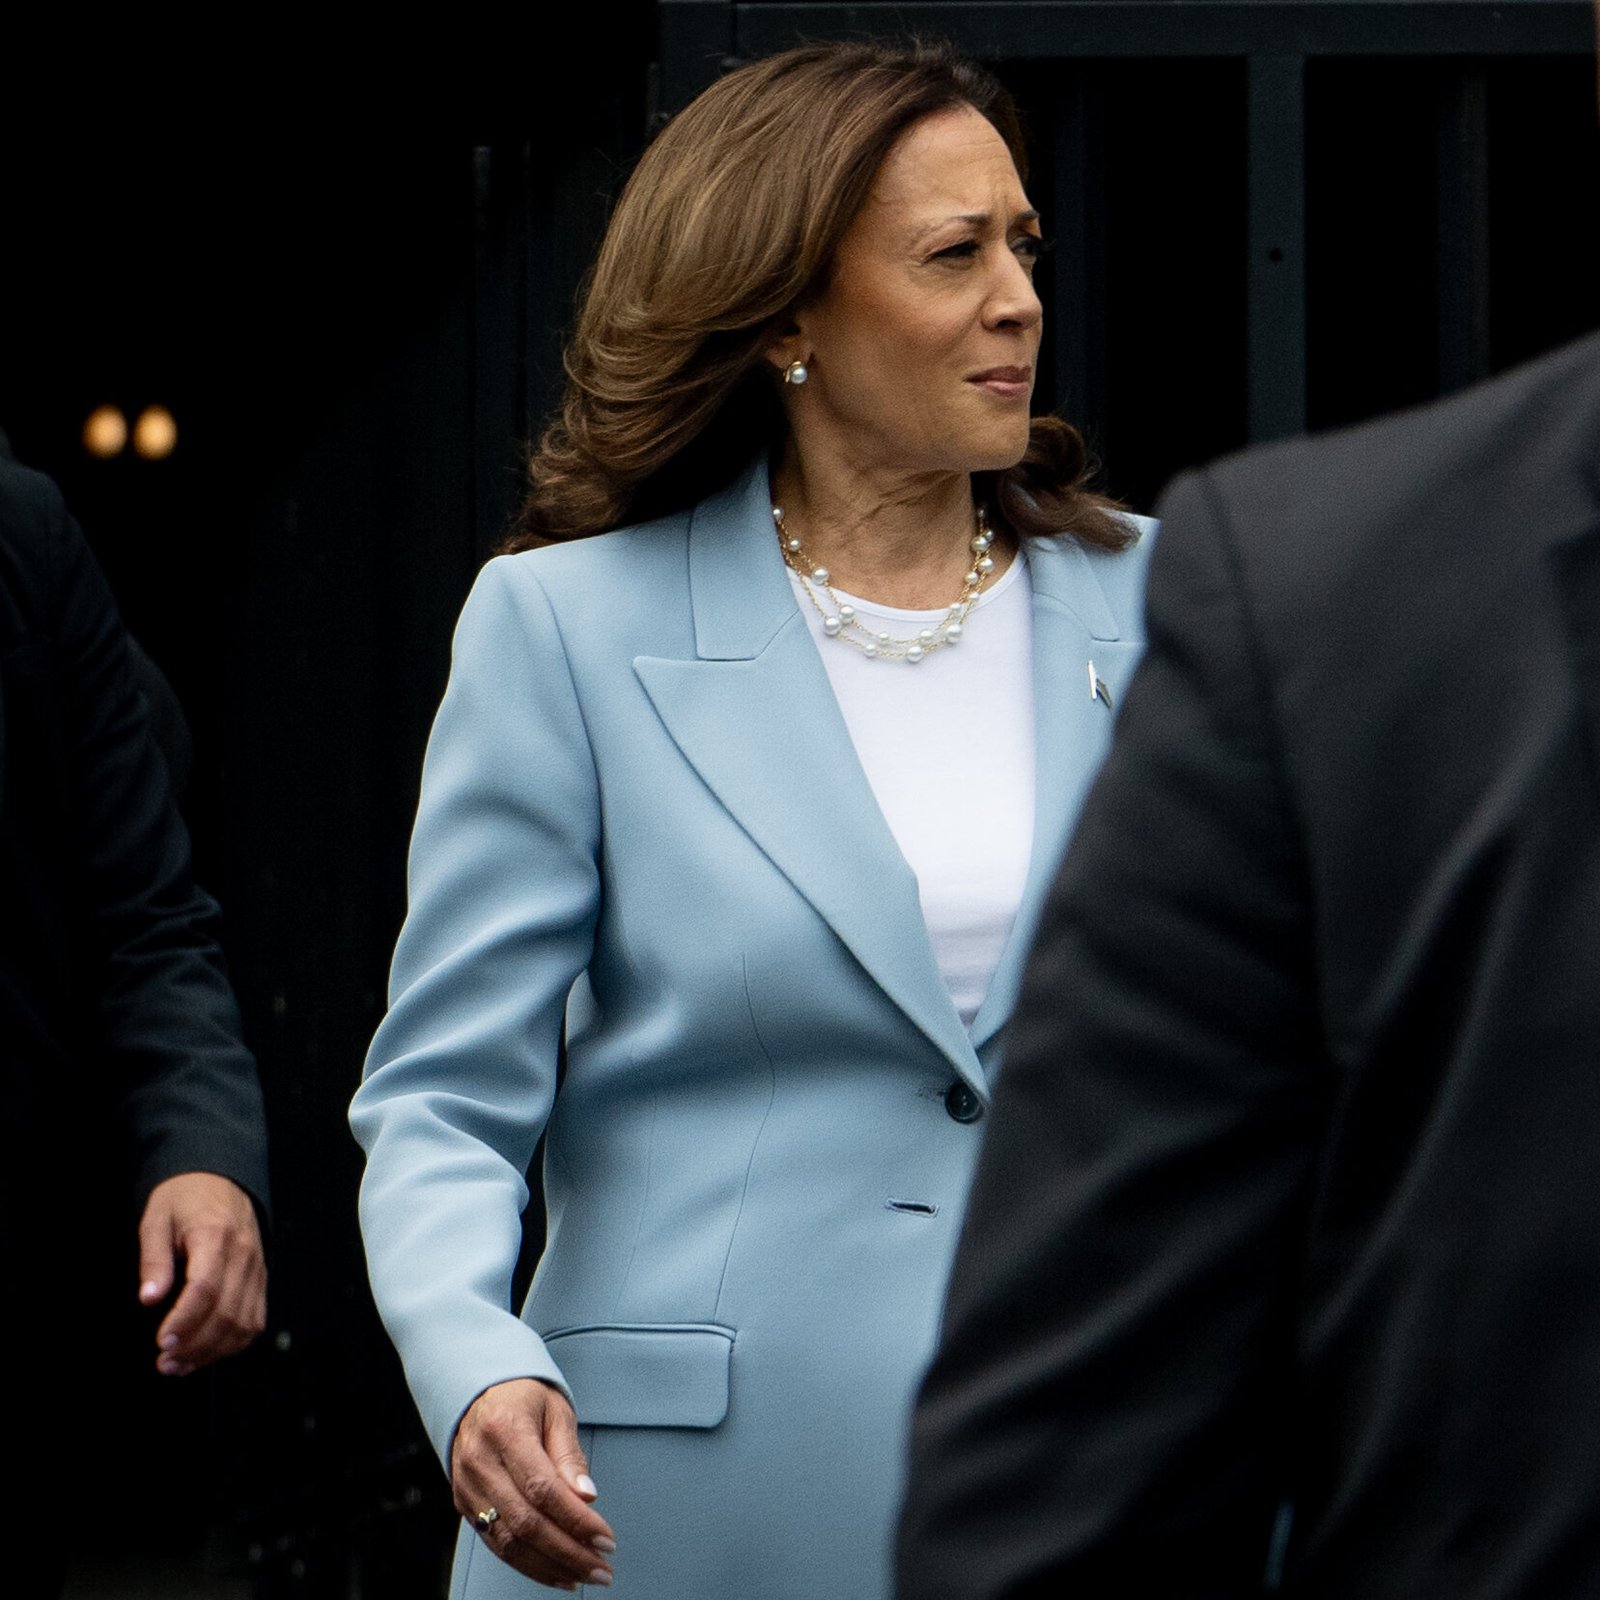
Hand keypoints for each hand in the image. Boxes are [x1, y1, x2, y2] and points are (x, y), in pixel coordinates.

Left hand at [137, 1171, 266, 1374]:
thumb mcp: (157, 1219)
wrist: (221, 1179)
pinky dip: (233, 1343)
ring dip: (213, 1351)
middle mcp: (243, 1254)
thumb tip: (149, 1298)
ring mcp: (256, 1268)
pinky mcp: (260, 1278)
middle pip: (227, 1312)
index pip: (206, 1288)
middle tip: (165, 1362)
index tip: (162, 1342)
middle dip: (195, 1345)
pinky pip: (255, 1319)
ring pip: (244, 1322)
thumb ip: (153, 1259)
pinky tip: (207, 1352)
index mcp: (215, 1236)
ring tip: (181, 1364)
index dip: (185, 1321)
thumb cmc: (186, 1198)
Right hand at [452, 1378, 616, 1590]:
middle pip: (526, 1522)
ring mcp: (468, 1485)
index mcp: (505, 1429)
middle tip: (601, 1569)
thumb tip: (587, 1497)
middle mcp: (480, 1460)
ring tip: (582, 1575)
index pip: (542, 1488)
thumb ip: (570, 1455)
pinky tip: (554, 1570)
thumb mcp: (555, 1411)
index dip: (576, 1520)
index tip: (605, 1538)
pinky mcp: (464, 1503)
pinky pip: (496, 1543)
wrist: (479, 1392)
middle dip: (568, 1552)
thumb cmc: (521, 1397)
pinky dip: (528, 1563)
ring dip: (550, 1567)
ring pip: (509, 1542)